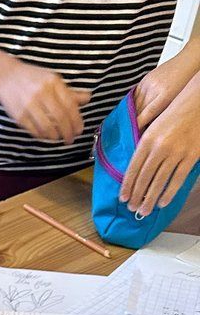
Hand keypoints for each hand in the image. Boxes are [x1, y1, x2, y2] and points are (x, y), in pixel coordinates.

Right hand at [0, 60, 90, 142]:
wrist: (5, 77)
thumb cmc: (32, 78)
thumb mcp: (52, 80)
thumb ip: (69, 91)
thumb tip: (87, 98)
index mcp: (53, 82)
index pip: (69, 105)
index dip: (76, 120)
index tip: (79, 130)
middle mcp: (42, 92)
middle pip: (60, 117)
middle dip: (68, 132)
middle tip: (70, 140)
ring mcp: (29, 105)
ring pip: (47, 127)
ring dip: (55, 136)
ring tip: (59, 139)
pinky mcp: (19, 115)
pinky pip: (34, 130)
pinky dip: (43, 136)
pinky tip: (46, 136)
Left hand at [122, 77, 199, 214]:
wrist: (198, 103)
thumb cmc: (175, 114)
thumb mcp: (154, 126)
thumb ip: (145, 145)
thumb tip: (135, 168)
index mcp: (147, 139)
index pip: (133, 168)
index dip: (127, 185)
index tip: (122, 198)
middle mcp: (160, 147)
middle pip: (144, 177)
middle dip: (136, 196)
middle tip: (132, 209)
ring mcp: (177, 152)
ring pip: (160, 181)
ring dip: (150, 199)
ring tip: (144, 211)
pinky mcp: (192, 155)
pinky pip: (178, 179)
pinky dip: (169, 193)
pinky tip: (162, 203)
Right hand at [135, 42, 199, 126]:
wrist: (190, 60)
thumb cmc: (188, 82)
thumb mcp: (177, 103)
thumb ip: (163, 116)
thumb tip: (150, 130)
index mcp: (163, 97)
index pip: (141, 118)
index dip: (134, 129)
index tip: (131, 138)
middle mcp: (153, 89)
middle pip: (135, 112)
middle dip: (132, 124)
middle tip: (131, 134)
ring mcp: (147, 83)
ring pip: (132, 105)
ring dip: (131, 115)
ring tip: (130, 125)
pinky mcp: (145, 79)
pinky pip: (134, 96)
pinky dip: (133, 105)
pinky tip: (134, 111)